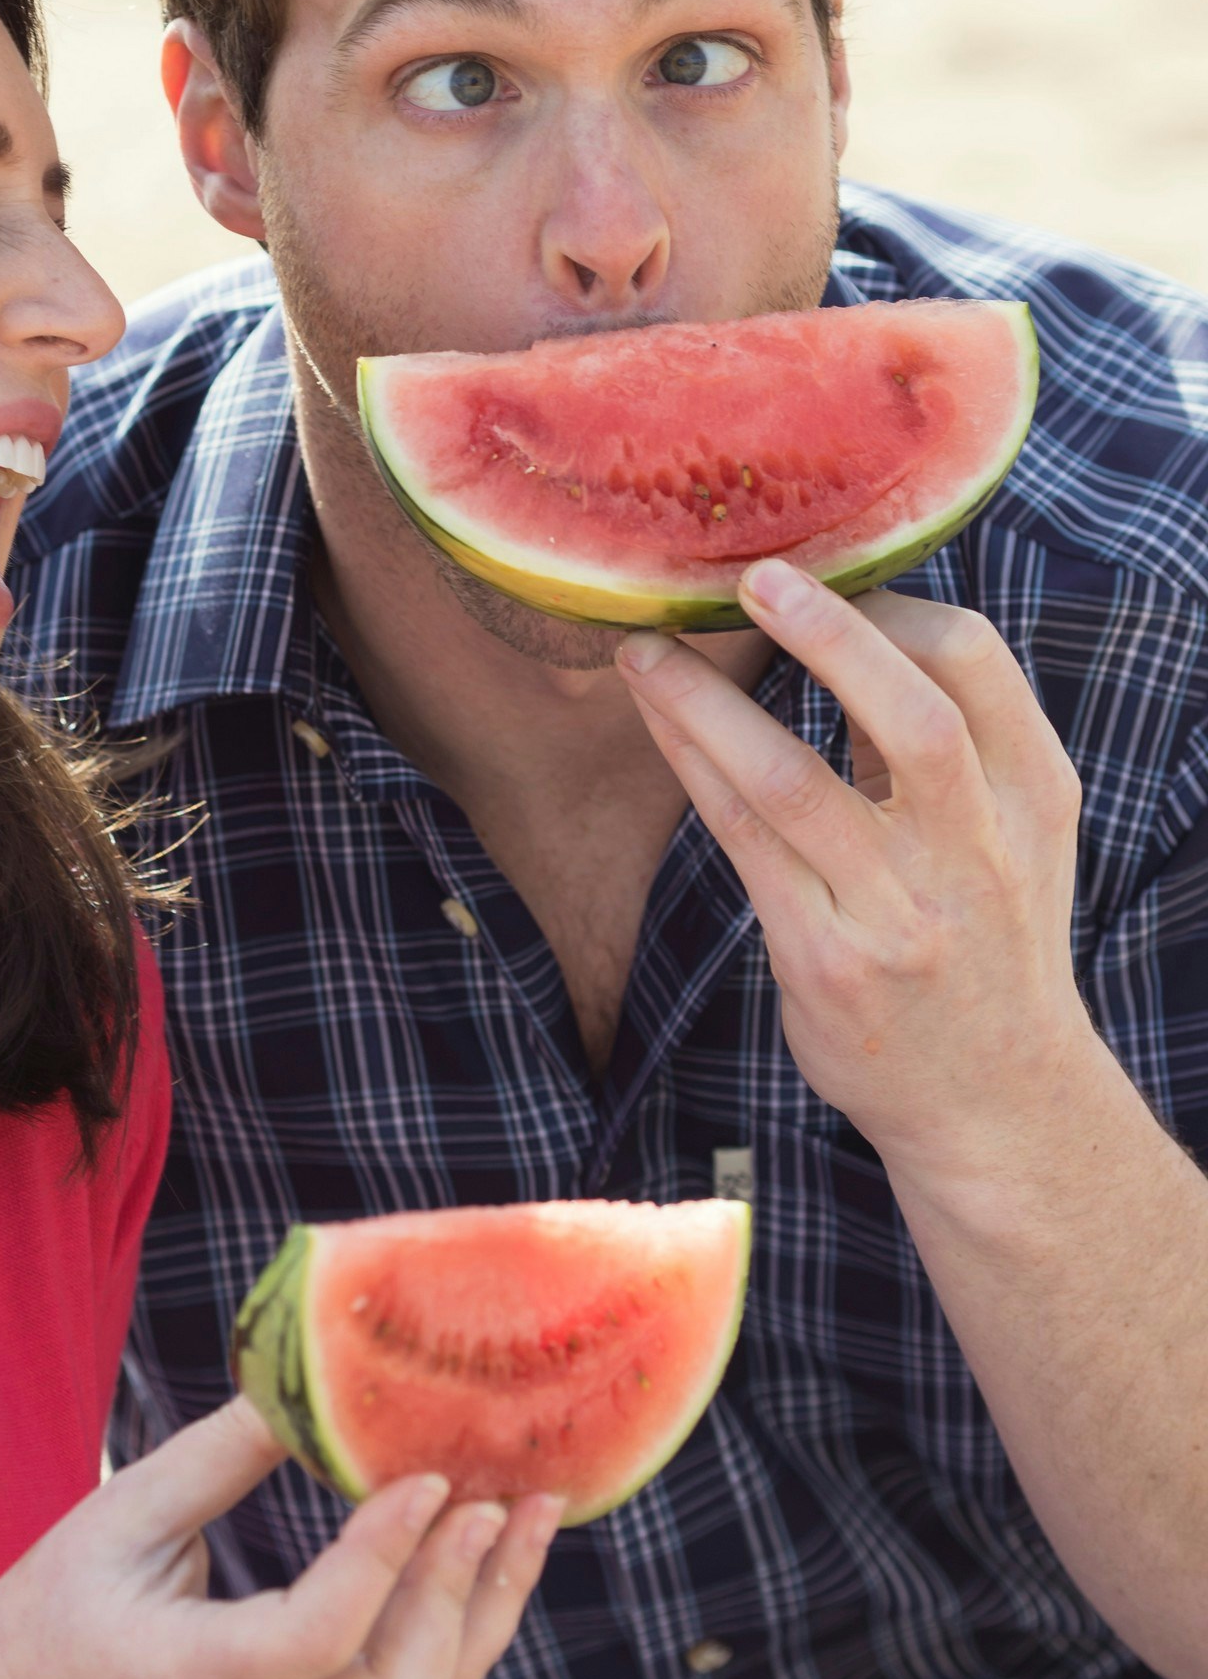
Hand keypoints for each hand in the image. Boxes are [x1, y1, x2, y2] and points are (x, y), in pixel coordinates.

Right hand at [0, 1396, 559, 1678]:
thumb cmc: (48, 1618)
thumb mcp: (114, 1520)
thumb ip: (215, 1460)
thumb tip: (305, 1383)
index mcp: (193, 1677)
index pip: (316, 1637)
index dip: (382, 1559)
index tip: (427, 1476)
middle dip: (464, 1592)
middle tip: (501, 1494)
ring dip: (484, 1609)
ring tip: (530, 1513)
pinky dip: (458, 1626)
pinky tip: (484, 1553)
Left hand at [614, 559, 1099, 1188]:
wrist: (997, 1102)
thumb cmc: (987, 942)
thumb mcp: (1013, 838)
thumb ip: (950, 744)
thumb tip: (853, 623)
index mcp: (1033, 797)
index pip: (976, 665)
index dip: (889, 607)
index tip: (818, 577)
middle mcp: (975, 851)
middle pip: (911, 715)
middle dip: (828, 635)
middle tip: (751, 576)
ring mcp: (900, 911)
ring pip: (794, 780)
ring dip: (708, 705)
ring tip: (645, 651)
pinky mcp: (826, 959)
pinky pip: (744, 841)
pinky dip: (697, 768)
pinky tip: (660, 724)